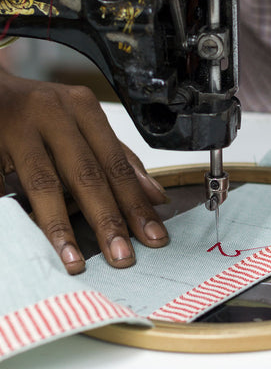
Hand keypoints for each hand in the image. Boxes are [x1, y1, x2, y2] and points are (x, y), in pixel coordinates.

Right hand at [0, 69, 168, 274]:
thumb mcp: (85, 125)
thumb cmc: (45, 112)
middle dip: (107, 220)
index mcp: (84, 109)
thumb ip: (119, 159)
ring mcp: (19, 125)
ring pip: (45, 182)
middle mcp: (55, 112)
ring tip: (75, 260)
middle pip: (87, 174)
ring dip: (61, 226)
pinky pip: (5, 185)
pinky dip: (17, 213)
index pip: (117, 164)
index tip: (153, 235)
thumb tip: (156, 195)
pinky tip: (33, 239)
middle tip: (122, 257)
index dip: (135, 203)